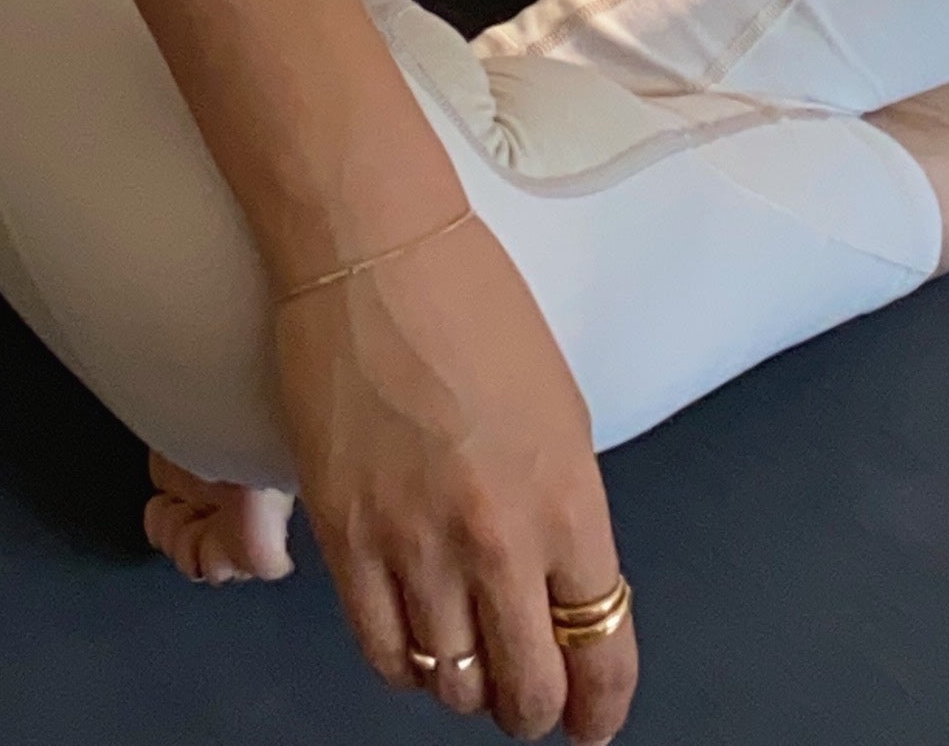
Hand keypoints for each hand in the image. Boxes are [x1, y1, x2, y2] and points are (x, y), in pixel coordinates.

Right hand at [277, 211, 637, 741]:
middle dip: (535, 710)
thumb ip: (565, 510)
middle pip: (528, 690)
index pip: (602, 654)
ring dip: (466, 688)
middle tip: (528, 700)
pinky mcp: (346, 533)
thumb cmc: (467, 302)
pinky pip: (381, 649)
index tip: (591, 720)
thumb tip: (560, 582)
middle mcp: (498, 540)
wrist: (371, 248)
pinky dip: (403, 667)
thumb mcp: (559, 411)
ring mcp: (416, 542)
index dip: (600, 707)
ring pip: (452, 684)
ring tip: (465, 666)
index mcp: (568, 504)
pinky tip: (412, 646)